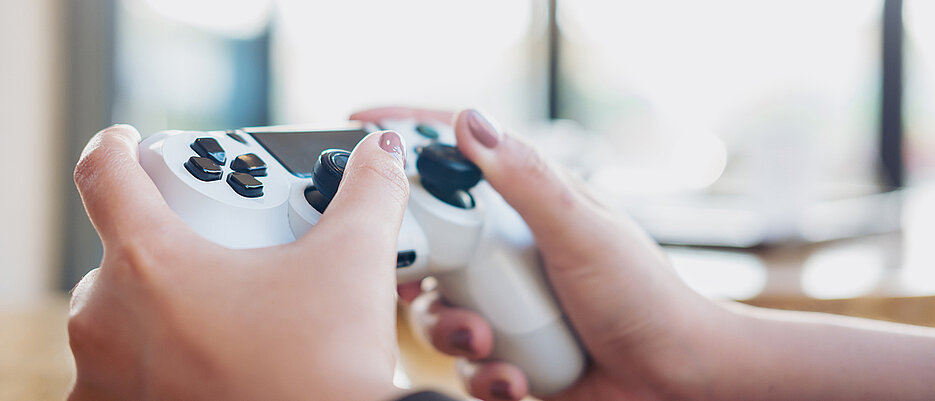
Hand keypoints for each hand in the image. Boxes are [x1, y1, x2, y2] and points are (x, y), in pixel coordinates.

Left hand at [68, 125, 409, 400]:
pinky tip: (204, 362)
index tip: (127, 145)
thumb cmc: (324, 369)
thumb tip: (382, 154)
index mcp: (152, 263)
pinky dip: (152, 360)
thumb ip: (369, 192)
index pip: (105, 175)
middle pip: (124, 251)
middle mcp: (107, 321)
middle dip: (175, 244)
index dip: (116, 147)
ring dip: (160, 305)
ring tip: (227, 314)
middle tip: (230, 255)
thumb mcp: (355, 264)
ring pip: (118, 315)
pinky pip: (116, 373)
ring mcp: (104, 378)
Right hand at [351, 108, 726, 399]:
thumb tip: (469, 121)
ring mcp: (503, 302)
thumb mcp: (583, 229)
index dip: (410, 136)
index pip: (459, 157)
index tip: (363, 125)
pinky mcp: (504, 352)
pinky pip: (464, 362)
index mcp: (526, 207)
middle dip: (416, 267)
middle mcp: (507, 252)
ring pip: (435, 310)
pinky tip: (515, 380)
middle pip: (428, 241)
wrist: (671, 380)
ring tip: (486, 344)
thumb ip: (527, 179)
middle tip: (418, 281)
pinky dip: (483, 375)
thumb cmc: (643, 296)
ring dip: (451, 331)